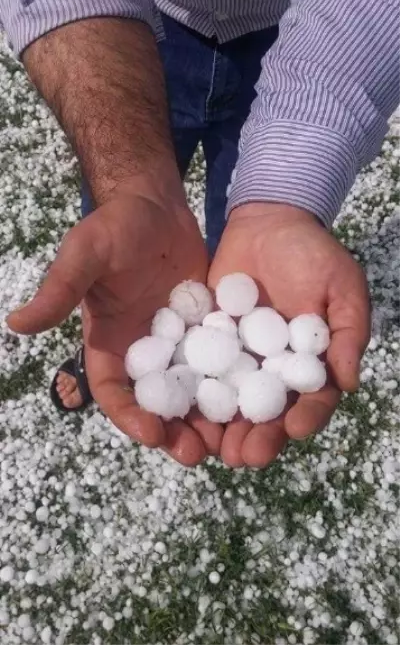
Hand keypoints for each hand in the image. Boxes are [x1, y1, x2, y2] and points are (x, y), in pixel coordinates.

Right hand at [7, 180, 223, 465]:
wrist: (155, 205)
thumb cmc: (114, 225)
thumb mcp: (86, 254)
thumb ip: (60, 289)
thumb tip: (16, 323)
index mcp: (109, 342)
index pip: (113, 391)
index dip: (129, 416)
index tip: (152, 435)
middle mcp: (143, 349)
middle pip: (157, 401)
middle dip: (174, 431)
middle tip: (198, 453)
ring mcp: (178, 341)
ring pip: (192, 390)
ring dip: (207, 417)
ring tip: (230, 440)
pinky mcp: (207, 327)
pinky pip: (220, 361)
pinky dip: (233, 382)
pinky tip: (253, 398)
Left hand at [208, 203, 369, 467]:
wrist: (267, 222)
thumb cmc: (312, 253)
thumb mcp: (341, 287)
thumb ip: (346, 332)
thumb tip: (349, 382)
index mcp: (307, 365)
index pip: (311, 401)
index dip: (305, 417)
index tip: (294, 428)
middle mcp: (271, 371)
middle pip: (265, 413)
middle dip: (257, 437)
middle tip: (243, 455)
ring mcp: (237, 360)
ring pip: (229, 403)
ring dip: (219, 429)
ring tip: (207, 448)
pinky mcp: (206, 344)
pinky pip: (196, 372)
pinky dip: (188, 393)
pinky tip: (177, 410)